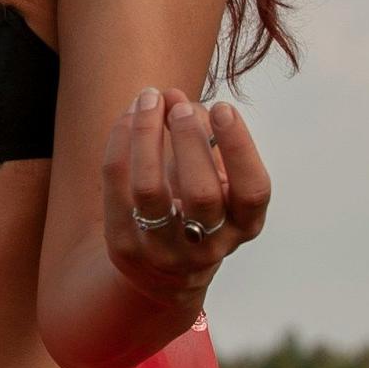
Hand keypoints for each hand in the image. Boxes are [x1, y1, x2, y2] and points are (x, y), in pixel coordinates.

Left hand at [101, 87, 270, 300]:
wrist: (162, 271)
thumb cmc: (197, 205)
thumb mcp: (216, 176)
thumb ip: (203, 132)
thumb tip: (170, 96)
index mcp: (243, 225)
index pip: (252, 190)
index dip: (239, 147)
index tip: (223, 107)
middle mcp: (207, 245)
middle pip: (201, 193)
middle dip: (189, 141)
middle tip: (178, 105)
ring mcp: (164, 250)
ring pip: (151, 191)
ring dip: (147, 136)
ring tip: (149, 99)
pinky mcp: (125, 245)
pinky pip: (117, 188)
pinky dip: (121, 144)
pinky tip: (128, 116)